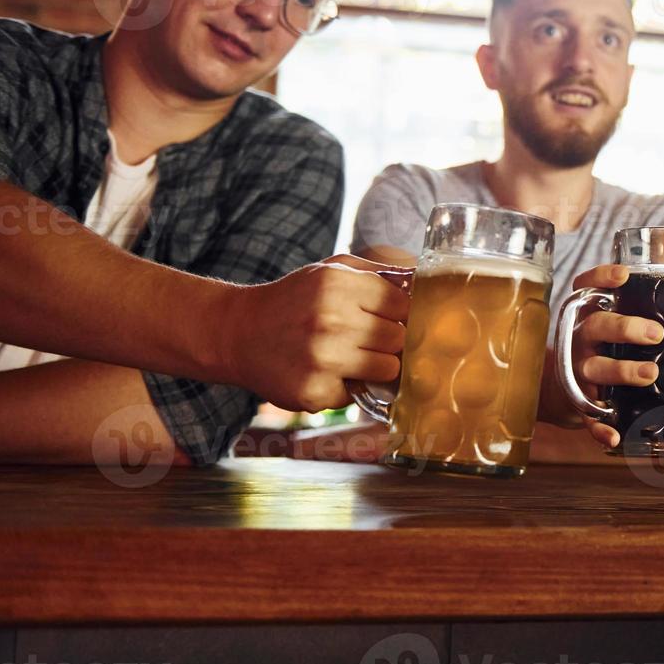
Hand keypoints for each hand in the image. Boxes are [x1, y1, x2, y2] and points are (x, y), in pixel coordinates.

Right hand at [221, 255, 410, 411]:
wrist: (238, 333)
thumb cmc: (295, 300)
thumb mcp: (332, 270)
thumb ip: (381, 272)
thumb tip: (426, 281)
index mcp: (338, 285)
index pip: (403, 305)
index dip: (397, 314)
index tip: (384, 317)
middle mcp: (331, 320)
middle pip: (399, 338)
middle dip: (388, 340)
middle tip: (365, 338)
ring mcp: (322, 359)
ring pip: (389, 368)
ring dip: (376, 365)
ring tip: (350, 356)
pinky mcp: (313, 392)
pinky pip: (360, 393)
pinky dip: (349, 386)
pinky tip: (326, 373)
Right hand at [551, 264, 662, 448]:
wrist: (557, 391)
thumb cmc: (601, 352)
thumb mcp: (609, 330)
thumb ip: (640, 319)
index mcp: (589, 316)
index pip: (587, 288)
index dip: (601, 278)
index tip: (623, 276)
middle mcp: (580, 339)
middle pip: (598, 326)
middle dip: (626, 328)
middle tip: (657, 333)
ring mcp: (577, 371)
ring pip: (595, 368)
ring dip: (622, 370)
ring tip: (650, 374)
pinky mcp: (578, 403)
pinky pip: (588, 417)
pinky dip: (599, 428)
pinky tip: (614, 437)